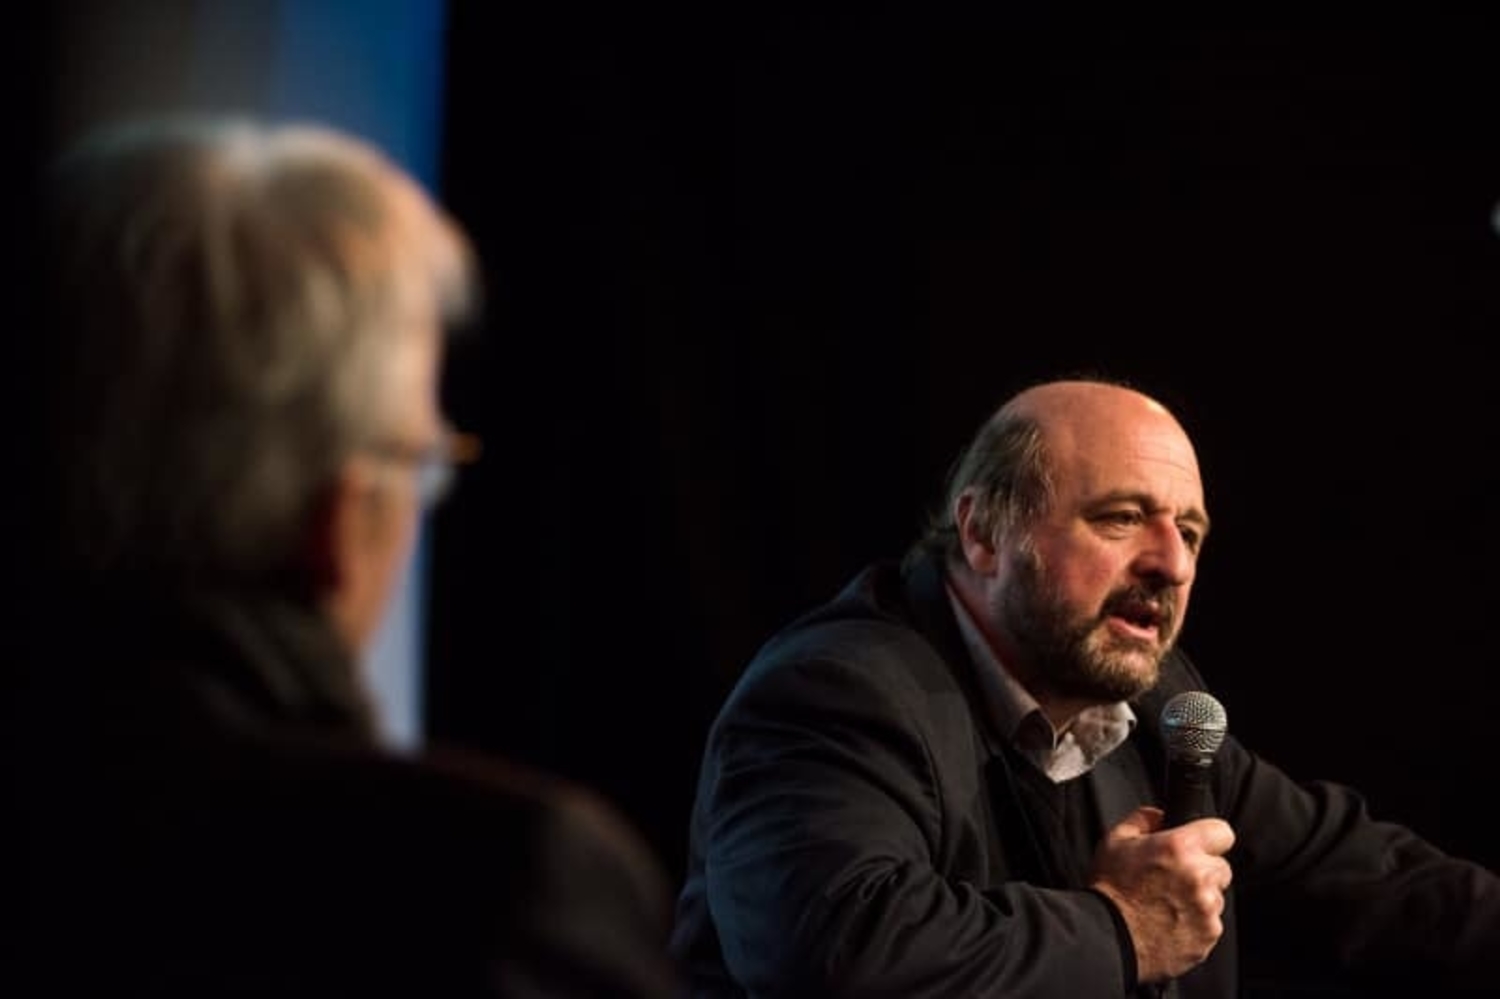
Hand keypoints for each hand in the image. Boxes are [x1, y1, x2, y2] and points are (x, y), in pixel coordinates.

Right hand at [1088, 805, 1235, 983]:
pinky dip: (1196, 924)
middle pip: (1221, 868)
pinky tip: (1170, 923)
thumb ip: (1143, 819)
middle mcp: (1199, 876)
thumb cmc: (1109, 890)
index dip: (1208, 838)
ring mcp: (1207, 909)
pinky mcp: (1208, 936)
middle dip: (1203, 871)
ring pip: (1216, 898)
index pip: (1222, 832)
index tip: (1198, 846)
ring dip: (1200, 899)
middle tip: (1174, 879)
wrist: (1107, 937)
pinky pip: (1211, 924)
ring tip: (1168, 905)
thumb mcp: (1115, 841)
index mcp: (1180, 847)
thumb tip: (1160, 815)